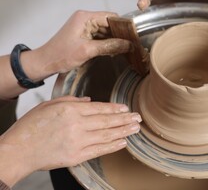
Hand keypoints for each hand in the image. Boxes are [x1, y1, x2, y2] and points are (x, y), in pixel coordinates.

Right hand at [0, 96, 140, 185]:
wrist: (18, 150)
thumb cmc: (31, 126)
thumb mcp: (49, 105)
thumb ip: (72, 101)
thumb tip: (90, 101)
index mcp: (71, 110)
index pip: (100, 108)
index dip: (115, 109)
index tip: (126, 109)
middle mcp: (77, 125)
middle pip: (107, 121)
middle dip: (125, 120)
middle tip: (138, 118)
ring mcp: (78, 142)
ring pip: (107, 135)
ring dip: (123, 132)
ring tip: (135, 129)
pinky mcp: (76, 157)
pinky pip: (99, 150)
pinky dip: (112, 146)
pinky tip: (122, 142)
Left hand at [37, 10, 131, 74]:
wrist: (45, 62)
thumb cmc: (61, 55)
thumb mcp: (88, 51)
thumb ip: (110, 46)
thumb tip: (128, 44)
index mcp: (85, 17)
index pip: (111, 17)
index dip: (123, 26)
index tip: (133, 36)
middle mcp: (85, 18)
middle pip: (109, 23)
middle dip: (120, 34)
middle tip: (131, 45)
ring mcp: (84, 26)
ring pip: (106, 30)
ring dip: (114, 39)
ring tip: (124, 49)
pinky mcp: (84, 34)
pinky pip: (100, 36)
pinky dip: (107, 42)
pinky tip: (114, 50)